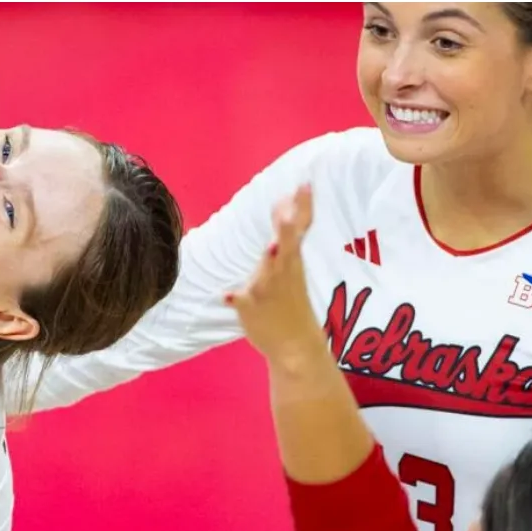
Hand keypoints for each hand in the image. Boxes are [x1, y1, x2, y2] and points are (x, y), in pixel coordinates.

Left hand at [226, 185, 324, 367]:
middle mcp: (280, 273)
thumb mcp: (290, 274)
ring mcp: (266, 290)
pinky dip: (235, 298)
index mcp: (292, 263)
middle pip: (285, 245)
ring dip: (271, 261)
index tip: (304, 185)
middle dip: (288, 229)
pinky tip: (226, 295)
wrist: (294, 345)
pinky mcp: (251, 307)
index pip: (298, 229)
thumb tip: (274, 234)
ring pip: (265, 270)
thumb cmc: (290, 308)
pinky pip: (241, 300)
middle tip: (291, 215)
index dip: (302, 207)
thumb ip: (281, 252)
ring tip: (273, 249)